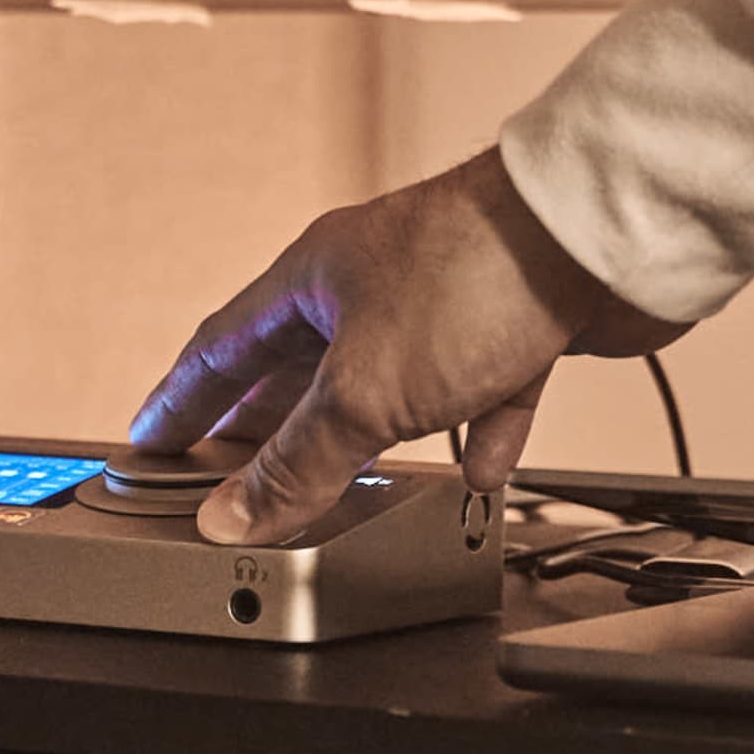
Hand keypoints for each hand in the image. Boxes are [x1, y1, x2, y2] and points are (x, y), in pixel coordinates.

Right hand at [126, 148, 688, 544]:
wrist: (604, 234)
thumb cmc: (477, 272)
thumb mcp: (361, 391)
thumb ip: (296, 463)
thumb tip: (234, 519)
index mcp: (312, 280)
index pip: (219, 349)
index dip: (179, 402)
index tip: (149, 442)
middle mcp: (372, 284)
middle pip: (298, 367)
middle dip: (266, 427)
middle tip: (233, 473)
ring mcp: (445, 302)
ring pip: (388, 381)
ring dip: (367, 436)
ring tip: (343, 481)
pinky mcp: (515, 324)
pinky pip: (481, 391)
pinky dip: (474, 435)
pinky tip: (477, 472)